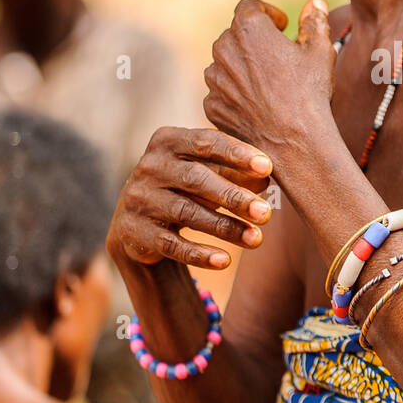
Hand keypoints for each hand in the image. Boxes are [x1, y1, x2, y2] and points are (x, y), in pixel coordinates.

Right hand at [107, 126, 273, 270]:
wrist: (138, 220)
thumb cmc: (185, 187)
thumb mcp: (207, 173)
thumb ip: (234, 172)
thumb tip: (265, 177)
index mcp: (168, 141)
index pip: (205, 142)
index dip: (236, 154)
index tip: (267, 168)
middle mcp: (149, 166)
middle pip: (196, 179)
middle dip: (234, 197)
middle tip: (266, 213)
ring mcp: (139, 199)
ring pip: (186, 213)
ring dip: (224, 227)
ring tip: (255, 239)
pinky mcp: (135, 231)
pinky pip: (171, 244)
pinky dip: (199, 253)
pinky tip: (224, 261)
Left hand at [203, 0, 335, 153]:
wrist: (294, 142)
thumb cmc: (309, 93)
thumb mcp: (320, 51)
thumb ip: (314, 20)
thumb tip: (314, 1)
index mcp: (249, 28)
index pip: (249, 6)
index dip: (267, 12)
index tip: (281, 26)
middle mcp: (224, 49)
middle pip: (235, 34)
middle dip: (254, 40)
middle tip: (278, 57)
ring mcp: (214, 79)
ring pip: (225, 62)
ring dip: (242, 66)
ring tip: (268, 83)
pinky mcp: (212, 104)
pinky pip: (221, 90)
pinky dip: (236, 93)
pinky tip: (258, 104)